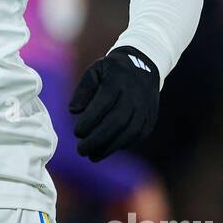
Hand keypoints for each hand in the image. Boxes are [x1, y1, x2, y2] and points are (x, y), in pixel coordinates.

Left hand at [69, 46, 159, 160]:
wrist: (145, 67)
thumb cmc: (112, 72)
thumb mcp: (95, 71)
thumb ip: (83, 90)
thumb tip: (73, 111)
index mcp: (118, 81)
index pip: (104, 103)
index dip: (90, 121)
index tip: (76, 133)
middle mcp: (134, 96)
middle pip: (117, 122)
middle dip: (97, 139)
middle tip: (81, 150)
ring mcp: (145, 109)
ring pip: (128, 133)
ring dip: (109, 147)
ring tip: (92, 155)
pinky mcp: (150, 120)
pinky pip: (136, 137)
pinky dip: (120, 145)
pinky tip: (106, 149)